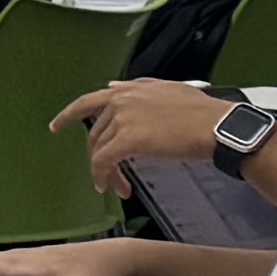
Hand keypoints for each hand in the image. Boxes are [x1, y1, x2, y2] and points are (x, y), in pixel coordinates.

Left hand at [61, 77, 248, 190]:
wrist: (220, 127)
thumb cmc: (205, 114)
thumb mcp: (170, 90)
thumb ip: (140, 89)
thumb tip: (113, 88)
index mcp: (131, 89)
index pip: (91, 100)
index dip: (70, 115)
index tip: (56, 126)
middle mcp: (122, 100)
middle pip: (96, 132)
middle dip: (99, 156)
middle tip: (107, 175)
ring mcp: (123, 118)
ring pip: (99, 148)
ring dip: (106, 171)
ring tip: (117, 186)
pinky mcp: (127, 138)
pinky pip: (103, 161)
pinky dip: (103, 175)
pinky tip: (112, 187)